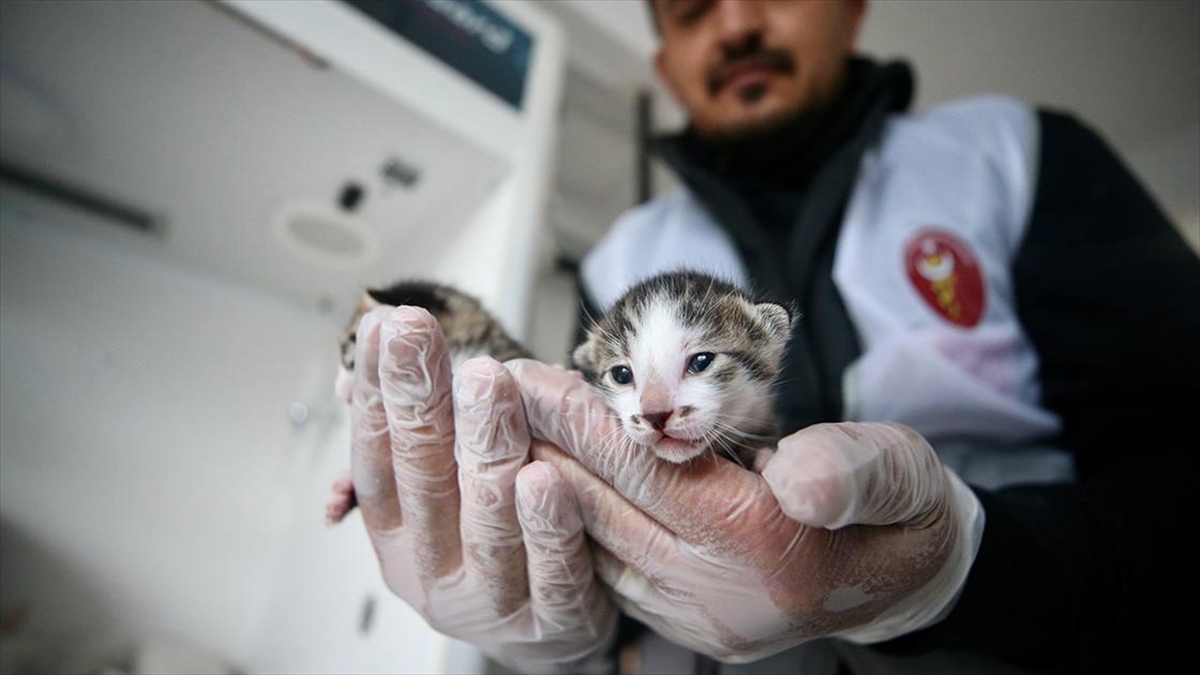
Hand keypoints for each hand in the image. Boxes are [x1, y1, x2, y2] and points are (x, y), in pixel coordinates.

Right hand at [347, 307, 616, 672]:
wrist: (545, 632)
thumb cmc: (494, 543)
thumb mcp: (443, 491)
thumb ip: (413, 432)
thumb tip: (357, 363)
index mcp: (397, 530)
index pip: (377, 454)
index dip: (377, 389)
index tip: (381, 328)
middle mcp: (432, 566)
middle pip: (422, 478)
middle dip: (420, 399)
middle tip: (419, 333)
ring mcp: (490, 598)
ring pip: (487, 520)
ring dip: (486, 446)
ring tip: (488, 383)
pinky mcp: (552, 619)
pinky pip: (551, 571)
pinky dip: (546, 524)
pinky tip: (544, 476)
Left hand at [507, 360, 982, 662]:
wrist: (907, 585)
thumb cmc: (898, 513)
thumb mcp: (900, 476)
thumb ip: (851, 471)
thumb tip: (794, 476)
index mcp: (765, 548)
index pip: (651, 475)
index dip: (584, 422)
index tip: (528, 377)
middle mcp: (719, 594)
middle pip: (606, 510)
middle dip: (541, 446)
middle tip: (486, 394)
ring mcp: (697, 617)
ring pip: (595, 544)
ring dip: (541, 486)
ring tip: (497, 429)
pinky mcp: (685, 623)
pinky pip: (609, 571)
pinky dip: (571, 523)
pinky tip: (543, 481)